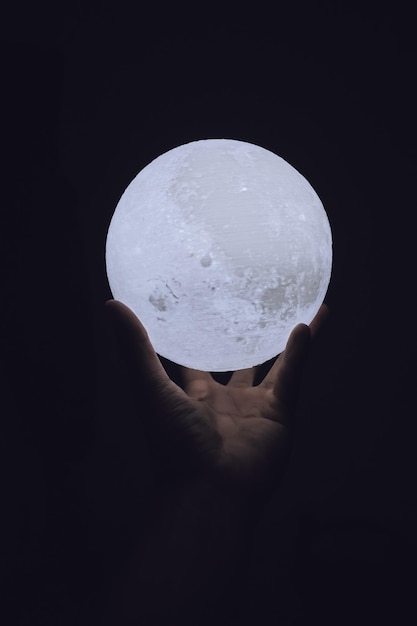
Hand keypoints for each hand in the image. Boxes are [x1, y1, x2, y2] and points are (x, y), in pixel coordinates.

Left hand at [105, 300, 327, 495]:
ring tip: (294, 306)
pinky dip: (300, 353)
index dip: (198, 332)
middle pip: (237, 360)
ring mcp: (254, 407)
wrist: (210, 491)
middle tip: (252, 302)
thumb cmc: (175, 442)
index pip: (195, 356)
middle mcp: (224, 399)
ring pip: (273, 364)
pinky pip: (291, 377)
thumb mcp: (150, 388)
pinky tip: (308, 322)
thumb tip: (112, 305)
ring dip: (285, 340)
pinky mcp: (279, 414)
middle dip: (244, 336)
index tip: (202, 301)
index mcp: (192, 394)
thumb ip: (136, 348)